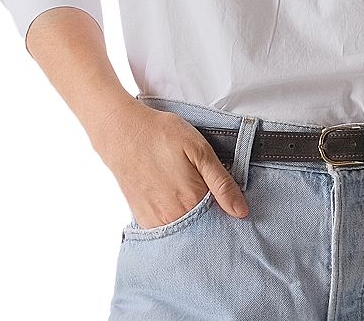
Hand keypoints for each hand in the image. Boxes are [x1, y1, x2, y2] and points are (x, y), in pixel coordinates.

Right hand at [90, 98, 248, 227]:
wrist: (122, 133)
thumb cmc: (161, 135)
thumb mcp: (199, 150)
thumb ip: (221, 182)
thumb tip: (241, 211)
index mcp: (192, 200)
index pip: (221, 220)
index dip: (229, 211)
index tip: (230, 203)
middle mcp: (174, 218)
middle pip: (203, 229)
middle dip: (212, 219)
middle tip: (208, 194)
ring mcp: (156, 222)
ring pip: (186, 231)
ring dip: (194, 221)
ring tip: (191, 195)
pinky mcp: (143, 220)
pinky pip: (167, 231)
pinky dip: (176, 222)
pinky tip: (177, 203)